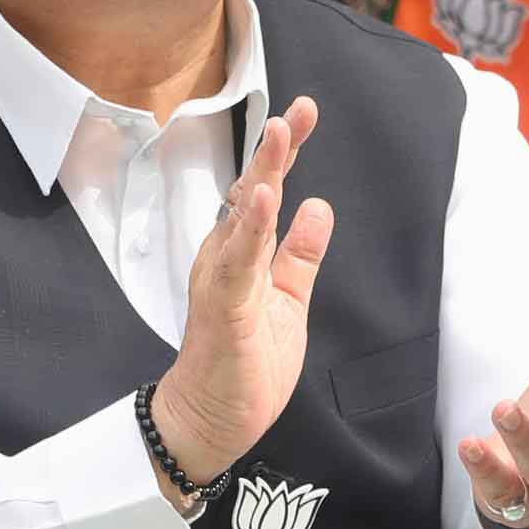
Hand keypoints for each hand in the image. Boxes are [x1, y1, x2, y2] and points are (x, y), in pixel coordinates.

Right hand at [151, 96, 333, 486]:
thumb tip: (318, 207)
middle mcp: (228, 256)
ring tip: (280, 134)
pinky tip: (264, 198)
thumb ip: (300, 255)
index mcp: (245, 254)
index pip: (268, 192)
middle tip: (299, 108)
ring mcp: (223, 278)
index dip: (286, 153)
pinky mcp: (224, 306)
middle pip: (254, 190)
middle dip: (277, 147)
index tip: (305, 114)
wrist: (210, 420)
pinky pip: (239, 261)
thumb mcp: (288, 301)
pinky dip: (251, 227)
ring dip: (262, 173)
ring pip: (244, 216)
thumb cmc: (243, 364)